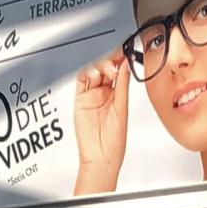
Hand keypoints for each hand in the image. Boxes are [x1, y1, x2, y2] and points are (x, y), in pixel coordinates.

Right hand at [73, 51, 128, 193]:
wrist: (100, 157)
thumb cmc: (114, 141)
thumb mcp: (122, 109)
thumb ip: (122, 85)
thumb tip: (126, 64)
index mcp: (118, 95)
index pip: (118, 71)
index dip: (121, 59)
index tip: (125, 50)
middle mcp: (104, 93)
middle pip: (105, 67)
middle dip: (110, 59)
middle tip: (116, 55)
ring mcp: (91, 95)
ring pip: (93, 71)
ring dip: (100, 65)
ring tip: (108, 69)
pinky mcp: (80, 99)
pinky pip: (81, 80)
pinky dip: (87, 71)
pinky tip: (95, 70)